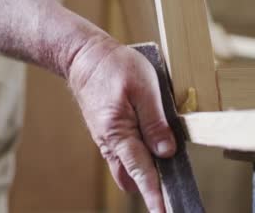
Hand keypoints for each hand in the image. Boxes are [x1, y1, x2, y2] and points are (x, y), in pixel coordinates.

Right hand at [69, 38, 175, 212]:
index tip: (163, 211)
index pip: (141, 170)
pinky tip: (151, 152)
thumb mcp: (144, 87)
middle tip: (170, 195)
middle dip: (150, 188)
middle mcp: (110, 141)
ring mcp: (107, 138)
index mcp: (118, 132)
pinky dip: (137, 160)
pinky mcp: (108, 132)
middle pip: (131, 176)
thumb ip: (155, 121)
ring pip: (126, 167)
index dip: (154, 193)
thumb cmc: (115, 66)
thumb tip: (166, 151)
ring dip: (144, 174)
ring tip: (165, 175)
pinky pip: (123, 154)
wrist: (84, 56)